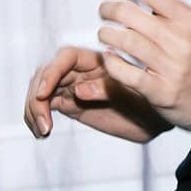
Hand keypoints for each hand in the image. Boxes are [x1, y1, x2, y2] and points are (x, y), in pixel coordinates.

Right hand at [23, 45, 170, 143]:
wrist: (156, 118)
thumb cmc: (150, 101)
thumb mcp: (134, 96)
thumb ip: (107, 90)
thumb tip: (77, 90)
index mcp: (98, 59)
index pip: (66, 57)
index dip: (52, 72)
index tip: (45, 94)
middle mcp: (81, 70)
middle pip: (46, 74)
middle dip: (37, 96)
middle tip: (43, 125)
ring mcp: (72, 86)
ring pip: (41, 90)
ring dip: (34, 109)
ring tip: (43, 131)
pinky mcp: (68, 103)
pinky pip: (44, 106)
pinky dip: (37, 118)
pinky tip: (42, 132)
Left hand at [93, 0, 190, 137]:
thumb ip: (166, 7)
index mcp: (187, 18)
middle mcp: (180, 39)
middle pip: (130, 13)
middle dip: (108, 9)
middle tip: (103, 13)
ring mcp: (171, 66)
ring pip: (125, 41)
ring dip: (106, 34)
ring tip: (104, 35)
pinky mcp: (161, 91)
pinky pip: (125, 72)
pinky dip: (111, 62)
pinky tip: (109, 58)